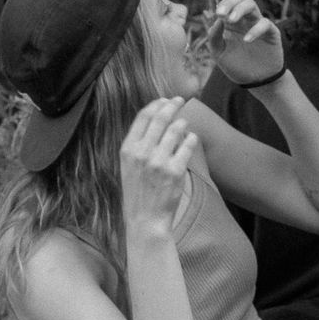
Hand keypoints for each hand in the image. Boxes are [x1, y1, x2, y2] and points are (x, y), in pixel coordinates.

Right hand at [120, 97, 197, 234]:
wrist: (145, 219)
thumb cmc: (138, 193)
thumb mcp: (128, 166)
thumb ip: (138, 145)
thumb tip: (156, 121)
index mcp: (127, 149)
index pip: (143, 117)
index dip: (156, 104)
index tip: (164, 100)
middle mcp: (142, 152)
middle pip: (160, 118)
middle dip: (172, 105)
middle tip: (180, 100)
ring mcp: (159, 161)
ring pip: (176, 129)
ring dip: (183, 123)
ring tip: (184, 124)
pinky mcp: (176, 170)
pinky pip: (188, 144)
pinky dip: (191, 139)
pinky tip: (191, 139)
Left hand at [205, 0, 284, 85]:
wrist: (255, 81)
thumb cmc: (237, 66)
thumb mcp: (219, 54)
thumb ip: (214, 37)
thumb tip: (216, 20)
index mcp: (229, 21)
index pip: (225, 1)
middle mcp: (243, 19)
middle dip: (228, 2)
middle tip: (220, 13)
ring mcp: (257, 24)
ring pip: (251, 5)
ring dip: (240, 9)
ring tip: (231, 20)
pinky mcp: (271, 32)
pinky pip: (264, 23)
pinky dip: (255, 30)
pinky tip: (247, 40)